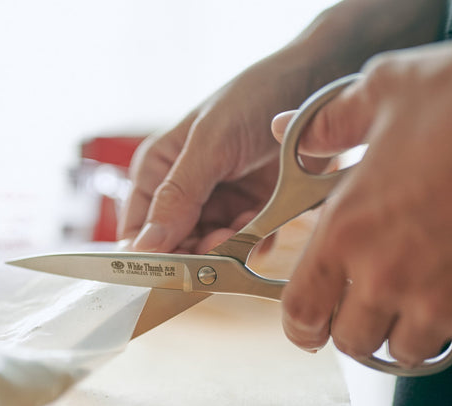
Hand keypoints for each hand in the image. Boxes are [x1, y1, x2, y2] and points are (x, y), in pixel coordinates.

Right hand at [117, 56, 333, 253]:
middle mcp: (185, 191)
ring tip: (243, 228)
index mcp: (159, 169)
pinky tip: (263, 227)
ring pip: (211, 248)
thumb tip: (144, 245)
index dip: (148, 251)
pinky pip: (246, 244)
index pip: (139, 225)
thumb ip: (177, 195)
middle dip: (195, 251)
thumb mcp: (210, 144)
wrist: (313, 89)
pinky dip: (254, 242)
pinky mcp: (252, 211)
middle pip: (176, 243)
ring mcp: (219, 203)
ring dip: (227, 247)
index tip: (167, 270)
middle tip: (216, 243)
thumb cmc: (252, 100)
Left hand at [272, 42, 451, 377]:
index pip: (301, 311)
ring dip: (401, 332)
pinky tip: (451, 295)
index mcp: (347, 228)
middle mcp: (388, 271)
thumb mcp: (385, 92)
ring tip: (408, 299)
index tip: (306, 326)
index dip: (298, 326)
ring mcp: (443, 295)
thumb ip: (327, 124)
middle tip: (361, 306)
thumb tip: (283, 129)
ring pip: (406, 350)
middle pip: (352, 342)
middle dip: (352, 328)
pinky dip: (450, 330)